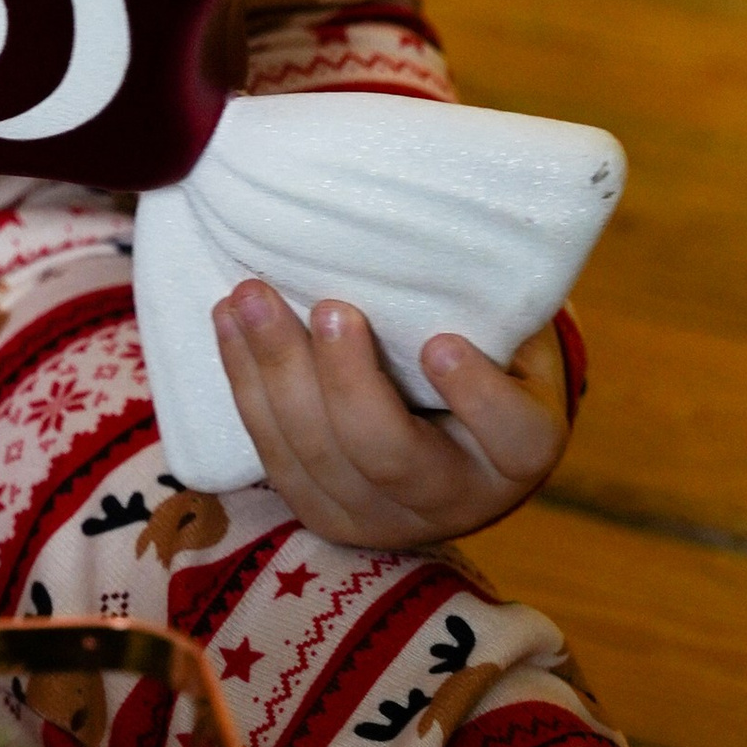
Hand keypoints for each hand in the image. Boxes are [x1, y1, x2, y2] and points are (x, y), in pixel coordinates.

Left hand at [211, 279, 570, 550]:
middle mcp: (454, 501)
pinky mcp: (320, 513)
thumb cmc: (488, 353)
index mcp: (518, 454)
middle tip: (328, 308)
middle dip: (346, 381)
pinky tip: (228, 323)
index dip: (477, 397)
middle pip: (389, 454)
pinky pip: (274, 456)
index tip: (439, 343)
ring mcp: (379, 518)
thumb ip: (489, 304)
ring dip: (276, 374)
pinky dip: (245, 385)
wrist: (448, 425)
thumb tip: (441, 228)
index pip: (514, 437)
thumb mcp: (513, 331)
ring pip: (317, 458)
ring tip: (250, 299)